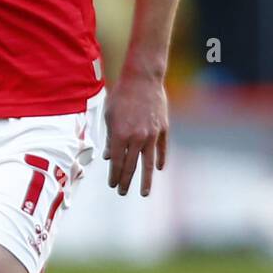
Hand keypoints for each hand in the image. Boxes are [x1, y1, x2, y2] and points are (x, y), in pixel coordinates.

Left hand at [103, 73, 167, 196]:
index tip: (113, 184)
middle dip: (126, 181)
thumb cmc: (121, 96)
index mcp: (120, 135)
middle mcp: (136, 138)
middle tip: (122, 192)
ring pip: (148, 163)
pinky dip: (160, 159)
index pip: (117, 162)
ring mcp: (151, 134)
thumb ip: (110, 139)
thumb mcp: (109, 116)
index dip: (114, 175)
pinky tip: (159, 168)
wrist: (142, 79)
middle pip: (131, 166)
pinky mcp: (163, 129)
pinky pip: (161, 149)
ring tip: (144, 192)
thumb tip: (109, 157)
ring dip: (146, 180)